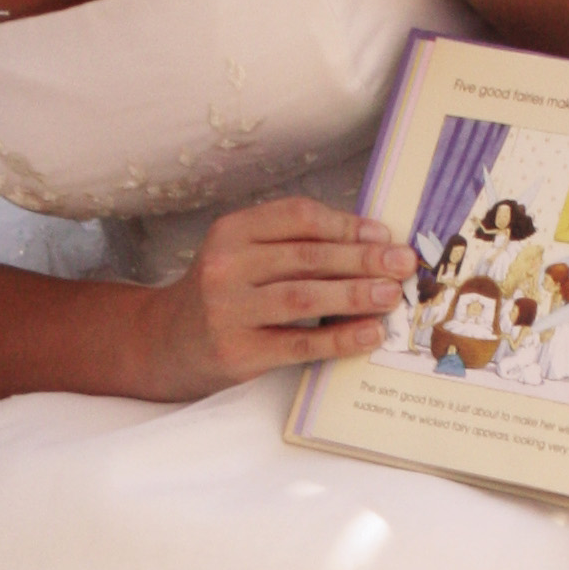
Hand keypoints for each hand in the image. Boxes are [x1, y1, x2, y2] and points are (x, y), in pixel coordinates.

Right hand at [154, 197, 415, 397]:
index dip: (345, 224)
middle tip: (403, 264)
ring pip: (305, 296)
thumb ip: (290, 245)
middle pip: (307, 256)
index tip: (383, 234)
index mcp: (231, 231)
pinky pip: (299, 343)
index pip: (298, 217)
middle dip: (362, 259)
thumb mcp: (242, 255)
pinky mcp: (237, 352)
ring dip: (355, 294)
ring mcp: (229, 310)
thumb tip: (368, 244)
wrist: (165, 344)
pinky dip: (339, 338)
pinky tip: (369, 333)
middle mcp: (226, 266)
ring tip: (392, 295)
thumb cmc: (222, 296)